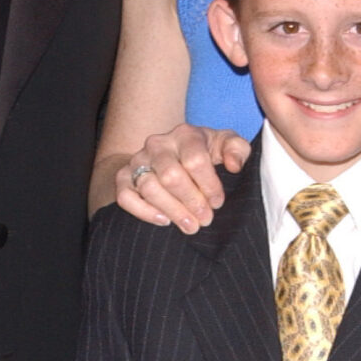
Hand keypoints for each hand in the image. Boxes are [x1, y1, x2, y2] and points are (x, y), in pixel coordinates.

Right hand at [114, 125, 250, 232]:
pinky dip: (144, 212)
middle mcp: (158, 144)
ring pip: (149, 187)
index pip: (195, 160)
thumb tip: (234, 166)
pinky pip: (126, 197)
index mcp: (185, 134)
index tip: (217, 202)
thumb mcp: (225, 146)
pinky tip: (164, 221)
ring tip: (190, 226)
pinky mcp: (123, 177)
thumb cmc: (204, 153)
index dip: (209, 186)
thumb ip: (237, 149)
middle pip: (171, 176)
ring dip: (172, 211)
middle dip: (191, 202)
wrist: (169, 155)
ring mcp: (138, 160)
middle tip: (205, 220)